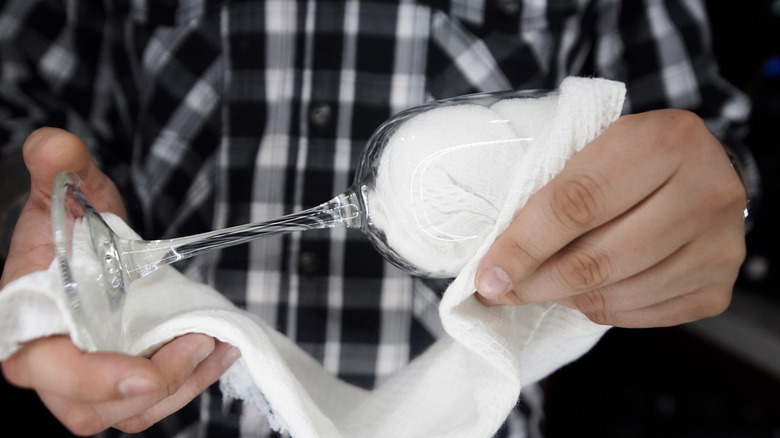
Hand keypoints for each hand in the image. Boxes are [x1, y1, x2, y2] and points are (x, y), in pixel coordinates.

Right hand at [0, 128, 239, 434]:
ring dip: (182, 385)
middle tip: (199, 342)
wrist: (86, 243)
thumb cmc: (67, 224)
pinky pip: (156, 399)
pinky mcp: (124, 378)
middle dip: (153, 384)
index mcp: (28, 326)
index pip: (51, 372)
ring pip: (132, 412)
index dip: (92, 380)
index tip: (142, 375)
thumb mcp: (66, 191)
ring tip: (219, 345)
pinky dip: (193, 382)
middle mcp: (55, 366)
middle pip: (93, 409)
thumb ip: (58, 170)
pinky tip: (221, 350)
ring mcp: (91, 379)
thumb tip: (55, 148)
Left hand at [475, 110, 746, 327]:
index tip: (486, 275)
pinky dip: (600, 309)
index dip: (522, 246)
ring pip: (616, 294)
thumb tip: (498, 263)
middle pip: (596, 260)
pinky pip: (639, 316)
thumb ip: (552, 195)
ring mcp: (721, 245)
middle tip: (502, 290)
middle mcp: (705, 192)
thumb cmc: (630, 160)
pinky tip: (587, 289)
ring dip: (565, 298)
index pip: (575, 205)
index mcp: (663, 141)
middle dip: (534, 283)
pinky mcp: (721, 286)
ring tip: (545, 283)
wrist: (703, 172)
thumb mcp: (593, 150)